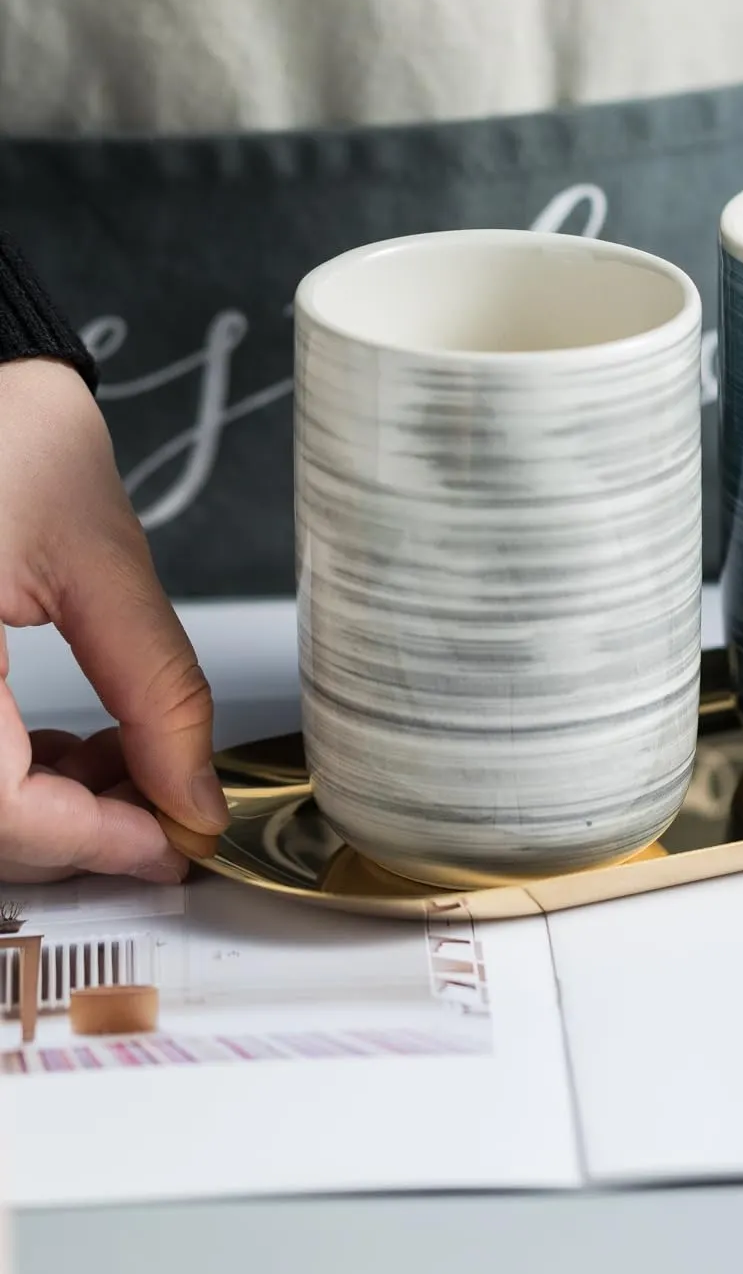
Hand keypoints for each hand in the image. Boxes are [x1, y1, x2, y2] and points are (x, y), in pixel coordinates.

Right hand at [0, 359, 227, 882]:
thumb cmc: (2, 430)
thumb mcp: (97, 561)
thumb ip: (156, 690)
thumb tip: (193, 797)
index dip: (93, 842)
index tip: (174, 842)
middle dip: (73, 834)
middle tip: (164, 812)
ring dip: (40, 811)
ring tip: (127, 768)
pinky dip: (7, 775)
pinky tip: (70, 749)